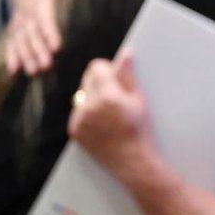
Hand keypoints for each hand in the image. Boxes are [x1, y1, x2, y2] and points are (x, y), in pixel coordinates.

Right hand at [5, 0, 88, 74]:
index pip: (44, 14)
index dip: (49, 31)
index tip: (56, 47)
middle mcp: (26, 6)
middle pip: (31, 31)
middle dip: (38, 49)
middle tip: (47, 66)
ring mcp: (20, 15)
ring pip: (21, 38)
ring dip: (26, 56)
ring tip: (35, 72)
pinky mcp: (17, 23)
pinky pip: (12, 40)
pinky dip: (12, 55)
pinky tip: (15, 71)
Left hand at [68, 54, 154, 173]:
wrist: (132, 161)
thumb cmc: (140, 130)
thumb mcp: (140, 100)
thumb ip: (129, 75)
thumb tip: (126, 53)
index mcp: (108, 96)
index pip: (96, 67)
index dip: (107, 69)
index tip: (115, 77)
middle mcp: (90, 106)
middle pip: (87, 79)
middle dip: (99, 83)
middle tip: (116, 96)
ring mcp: (79, 119)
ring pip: (82, 95)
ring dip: (93, 98)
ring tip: (110, 113)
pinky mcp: (74, 130)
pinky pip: (78, 112)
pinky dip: (88, 113)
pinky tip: (103, 124)